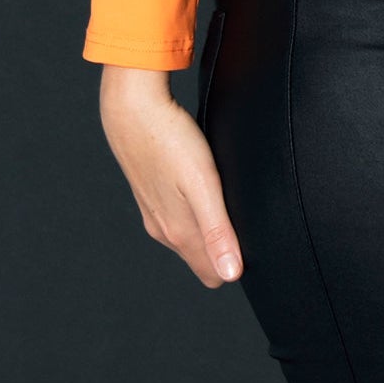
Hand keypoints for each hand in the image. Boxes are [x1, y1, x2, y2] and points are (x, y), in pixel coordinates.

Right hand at [98, 65, 244, 286]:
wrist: (130, 107)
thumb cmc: (169, 140)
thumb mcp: (203, 186)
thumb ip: (217, 231)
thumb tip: (231, 275)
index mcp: (178, 232)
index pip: (213, 275)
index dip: (236, 264)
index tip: (253, 240)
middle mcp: (163, 229)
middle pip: (202, 258)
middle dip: (225, 250)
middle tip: (246, 218)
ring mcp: (155, 211)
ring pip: (190, 237)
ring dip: (211, 229)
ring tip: (227, 200)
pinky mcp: (151, 192)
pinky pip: (178, 215)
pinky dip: (196, 209)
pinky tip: (203, 185)